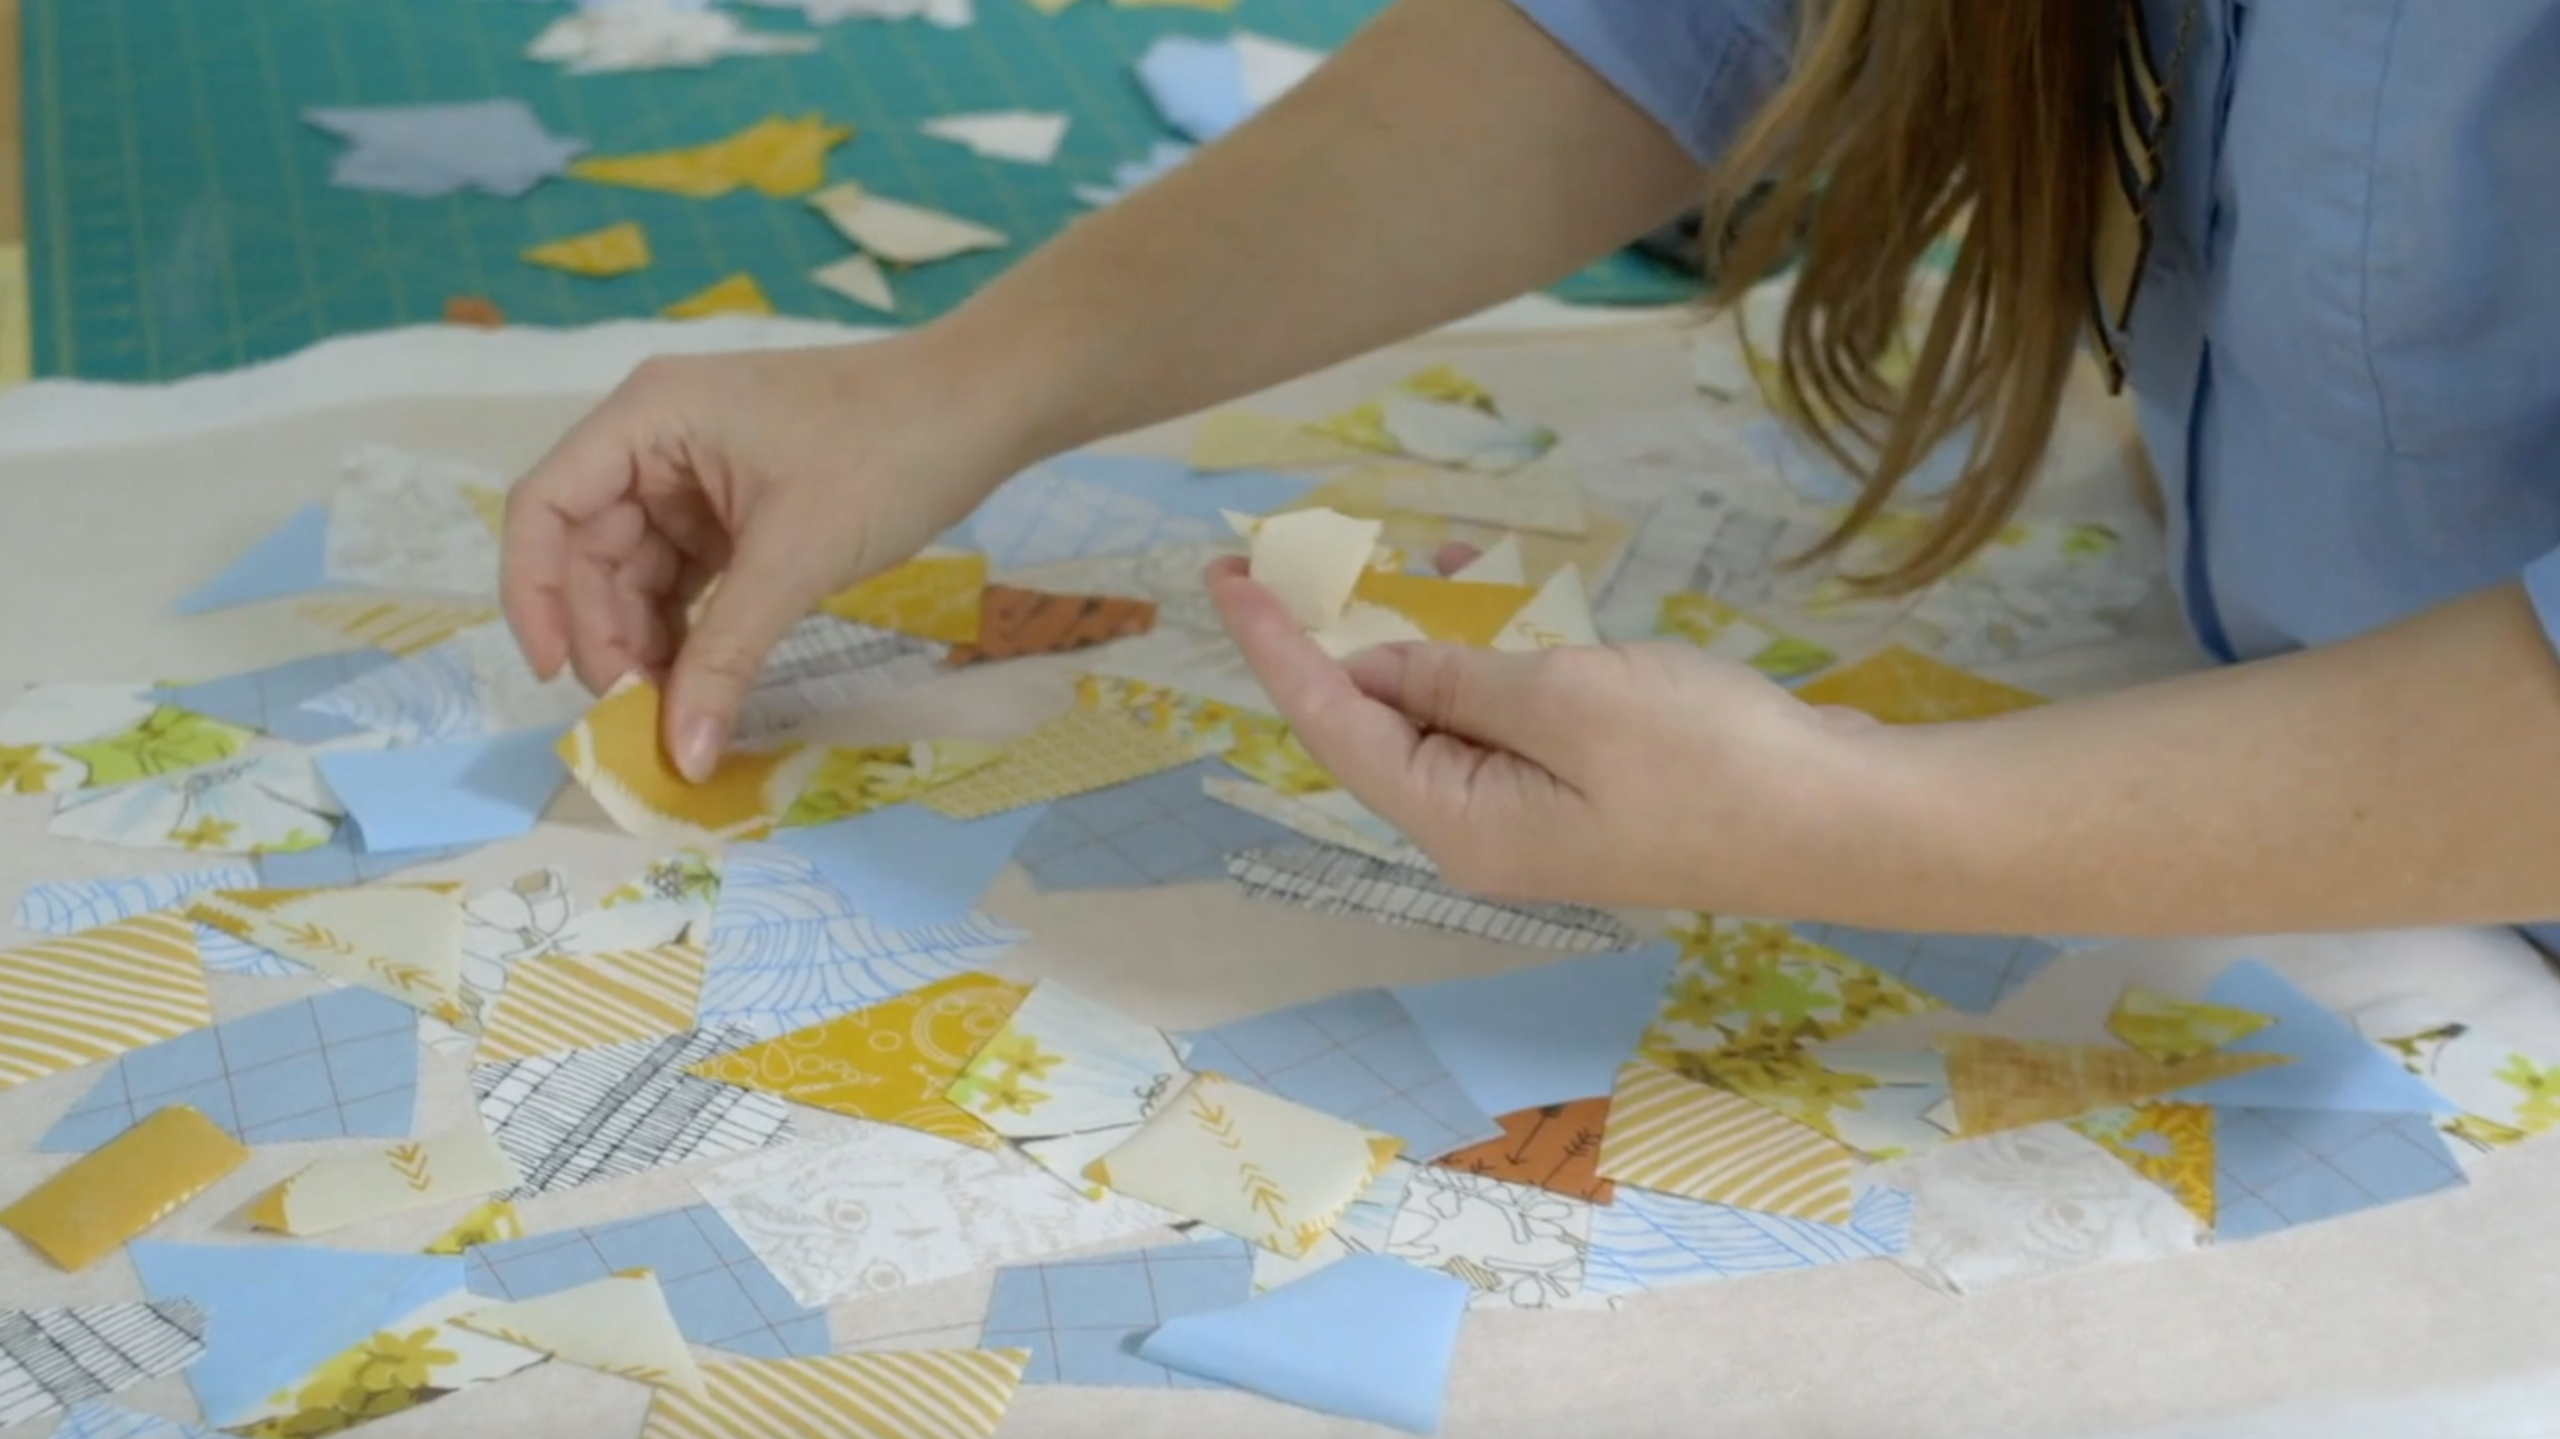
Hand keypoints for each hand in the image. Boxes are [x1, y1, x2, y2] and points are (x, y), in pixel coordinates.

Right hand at [501, 336, 1027, 779]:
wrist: (981, 409)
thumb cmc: (888, 454)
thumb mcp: (796, 558)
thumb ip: (726, 657)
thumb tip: (680, 755)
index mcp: (648, 418)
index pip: (546, 507)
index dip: (534, 596)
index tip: (561, 677)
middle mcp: (656, 439)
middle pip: (588, 549)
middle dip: (606, 634)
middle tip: (642, 715)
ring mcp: (696, 473)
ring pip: (638, 571)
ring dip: (647, 641)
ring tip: (675, 710)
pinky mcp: (737, 506)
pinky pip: (688, 575)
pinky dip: (691, 628)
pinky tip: (703, 682)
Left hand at [1206, 557, 1901, 912]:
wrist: (1842, 821)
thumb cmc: (1708, 760)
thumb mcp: (1567, 700)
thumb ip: (1459, 681)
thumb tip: (1377, 671)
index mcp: (1458, 823)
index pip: (1334, 725)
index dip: (1276, 646)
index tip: (1226, 576)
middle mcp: (1478, 832)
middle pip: (1376, 726)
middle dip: (1342, 635)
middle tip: (1300, 554)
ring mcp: (1533, 818)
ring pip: (1442, 716)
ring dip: (1427, 639)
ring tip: (1433, 562)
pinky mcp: (1582, 796)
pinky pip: (1501, 722)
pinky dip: (1486, 660)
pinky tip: (1495, 606)